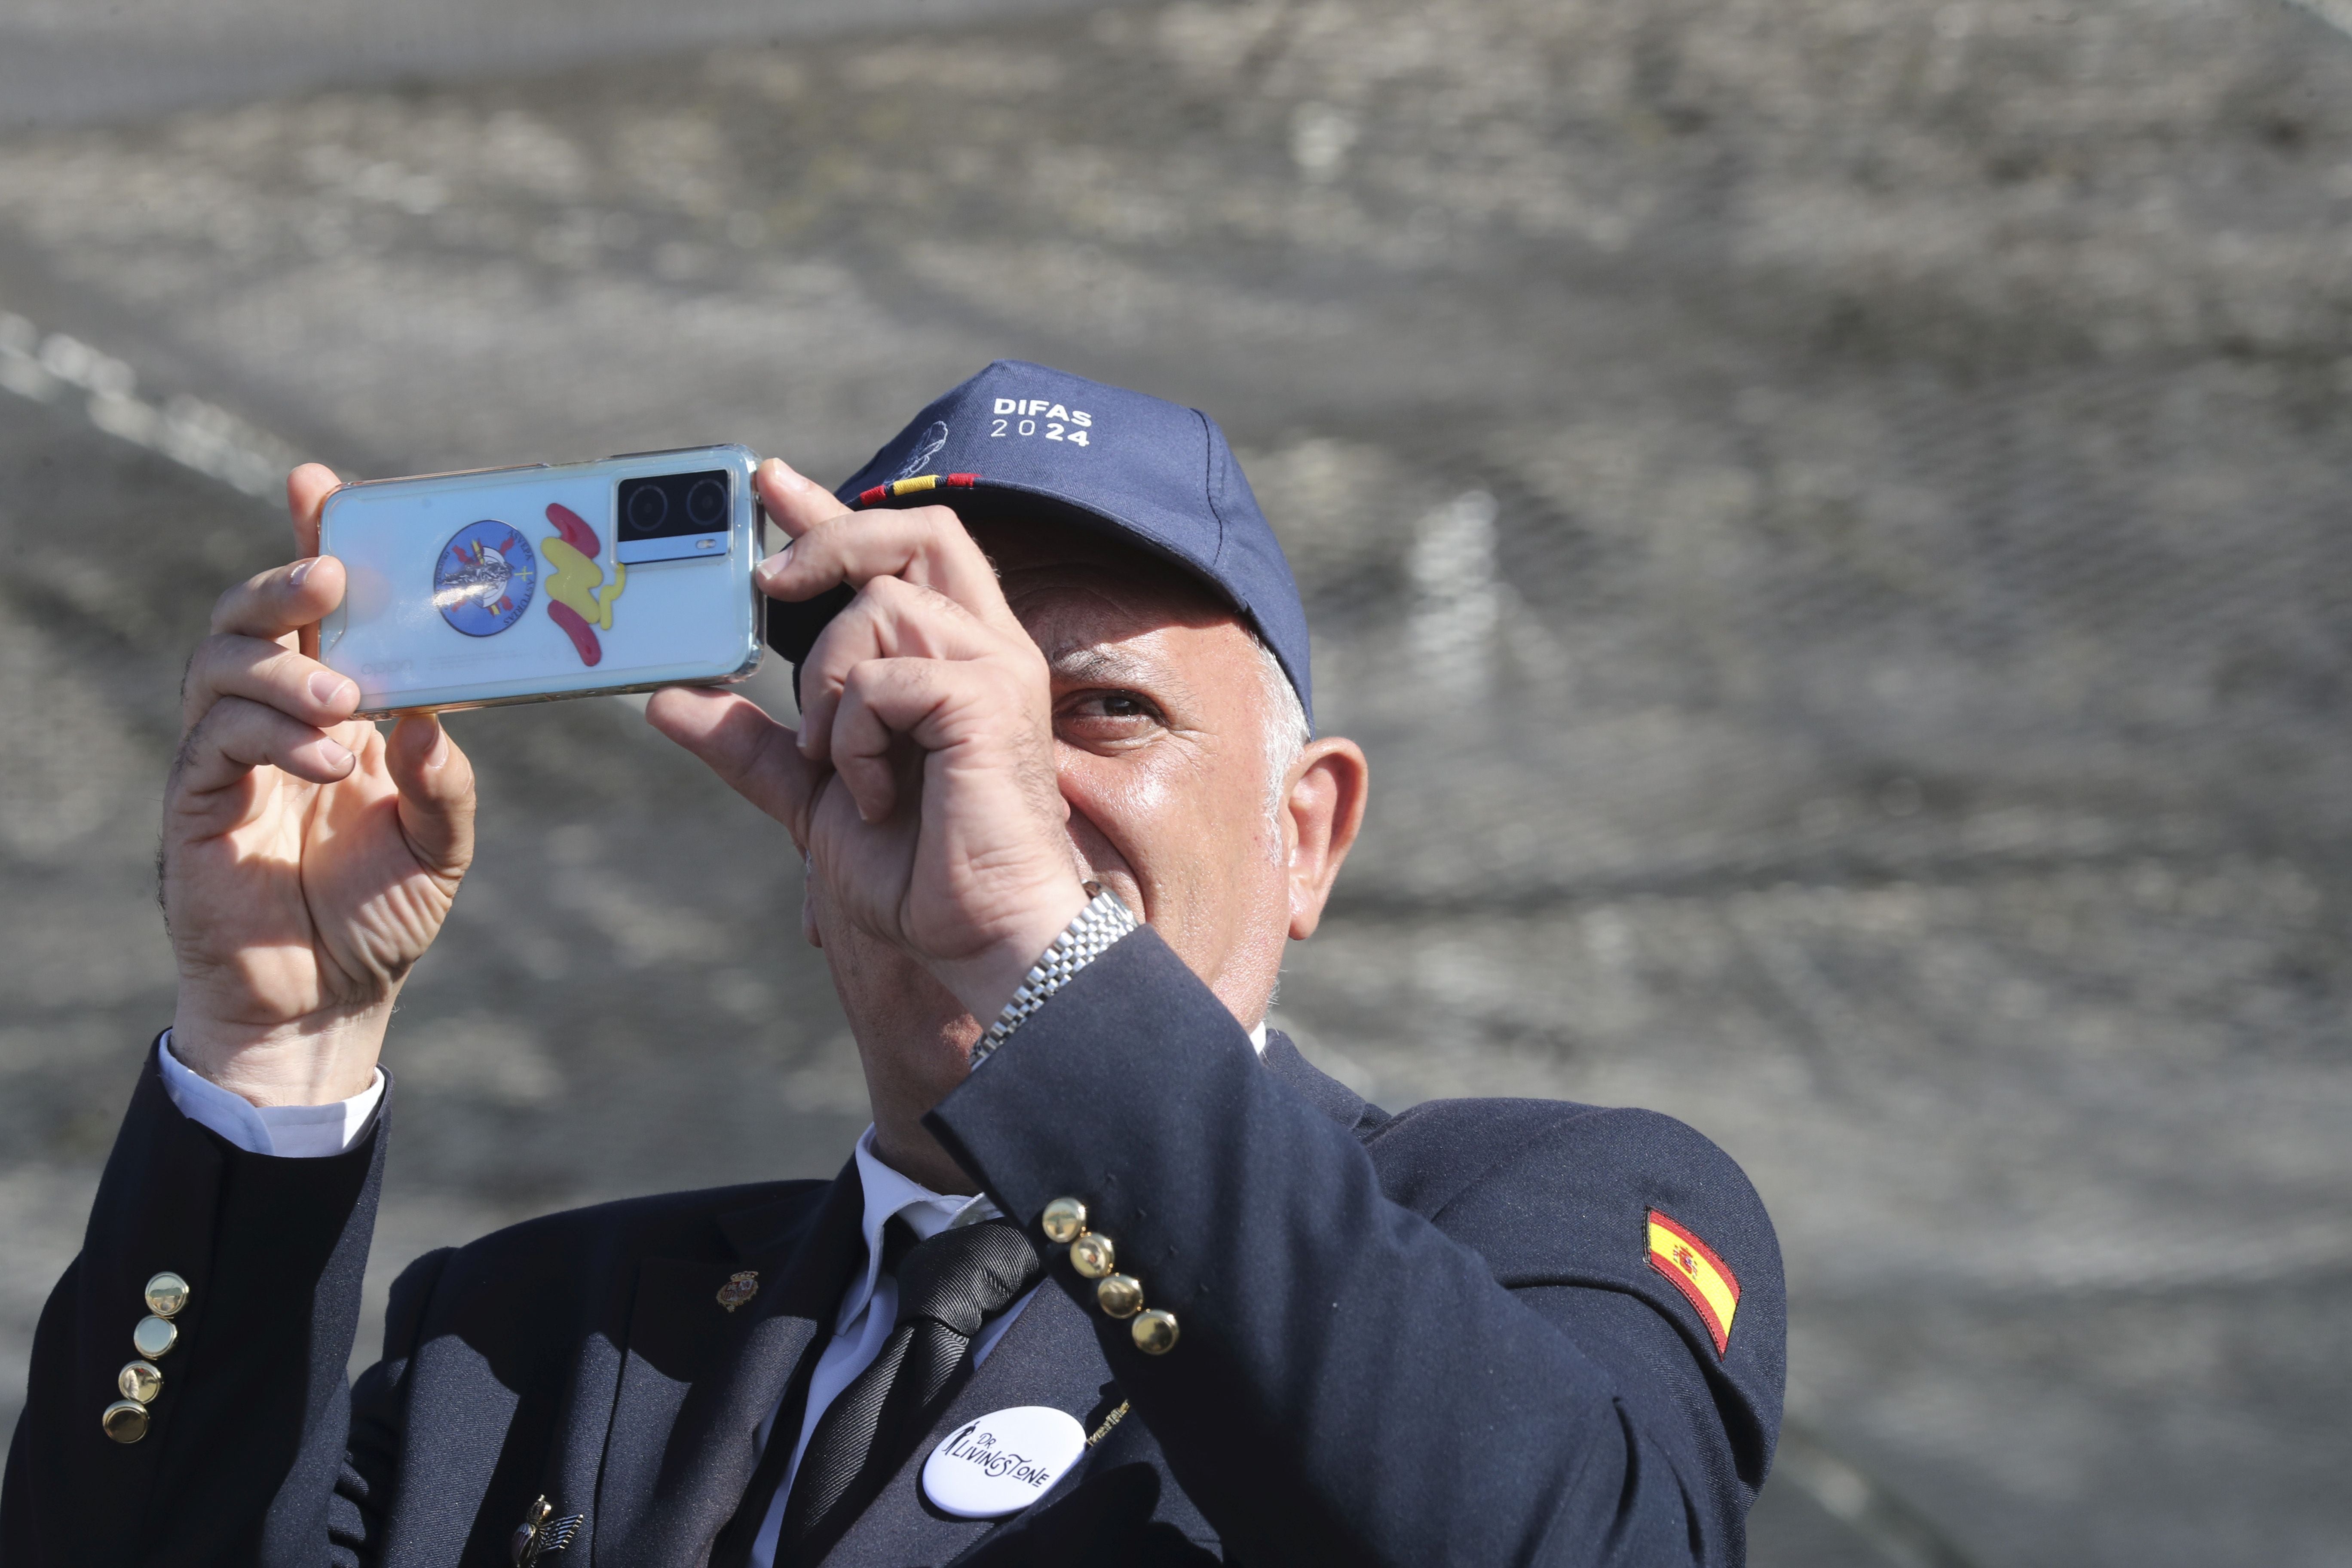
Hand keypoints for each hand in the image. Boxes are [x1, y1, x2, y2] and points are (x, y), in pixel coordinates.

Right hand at [163, 465, 476, 1104]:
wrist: (325, 1004)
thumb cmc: (379, 916)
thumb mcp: (442, 843)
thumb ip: (445, 781)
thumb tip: (431, 718)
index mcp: (333, 710)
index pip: (313, 612)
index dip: (309, 544)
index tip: (317, 487)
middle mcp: (274, 720)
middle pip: (251, 617)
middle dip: (283, 580)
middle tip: (329, 577)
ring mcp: (225, 759)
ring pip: (222, 665)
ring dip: (284, 668)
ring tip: (345, 700)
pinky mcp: (196, 804)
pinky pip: (214, 740)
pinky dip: (272, 735)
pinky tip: (328, 757)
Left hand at [648, 459, 1087, 1026]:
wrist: (979, 938)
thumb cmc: (918, 875)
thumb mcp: (812, 794)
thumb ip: (750, 744)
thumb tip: (667, 699)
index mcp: (953, 659)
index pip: (899, 553)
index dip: (831, 512)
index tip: (767, 484)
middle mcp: (987, 648)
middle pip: (917, 531)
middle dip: (834, 538)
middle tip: (767, 582)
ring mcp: (996, 669)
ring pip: (878, 609)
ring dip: (827, 686)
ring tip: (836, 762)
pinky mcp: (987, 699)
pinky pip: (884, 677)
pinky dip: (852, 735)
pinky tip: (870, 794)